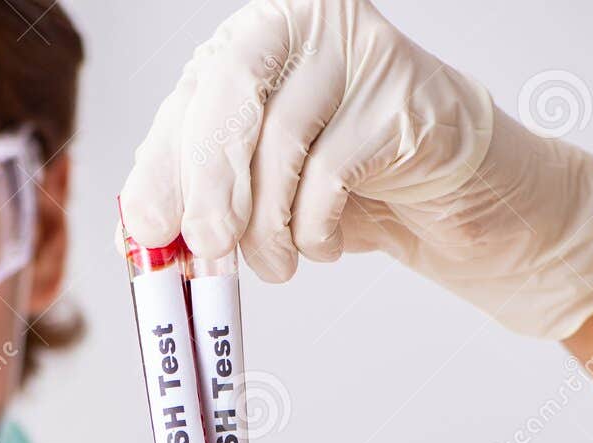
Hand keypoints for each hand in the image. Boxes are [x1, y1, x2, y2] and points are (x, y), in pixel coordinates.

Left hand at [118, 0, 592, 339]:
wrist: (457, 199)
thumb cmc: (350, 188)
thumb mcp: (259, 193)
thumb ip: (198, 200)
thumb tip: (135, 234)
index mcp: (253, 41)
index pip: (191, 98)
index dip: (162, 170)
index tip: (145, 232)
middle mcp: (300, 26)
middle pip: (227, 96)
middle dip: (206, 189)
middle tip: (206, 252)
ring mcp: (354, 52)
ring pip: (279, 145)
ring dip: (269, 229)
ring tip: (279, 266)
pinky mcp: (399, 96)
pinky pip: (331, 173)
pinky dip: (317, 228)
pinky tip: (324, 244)